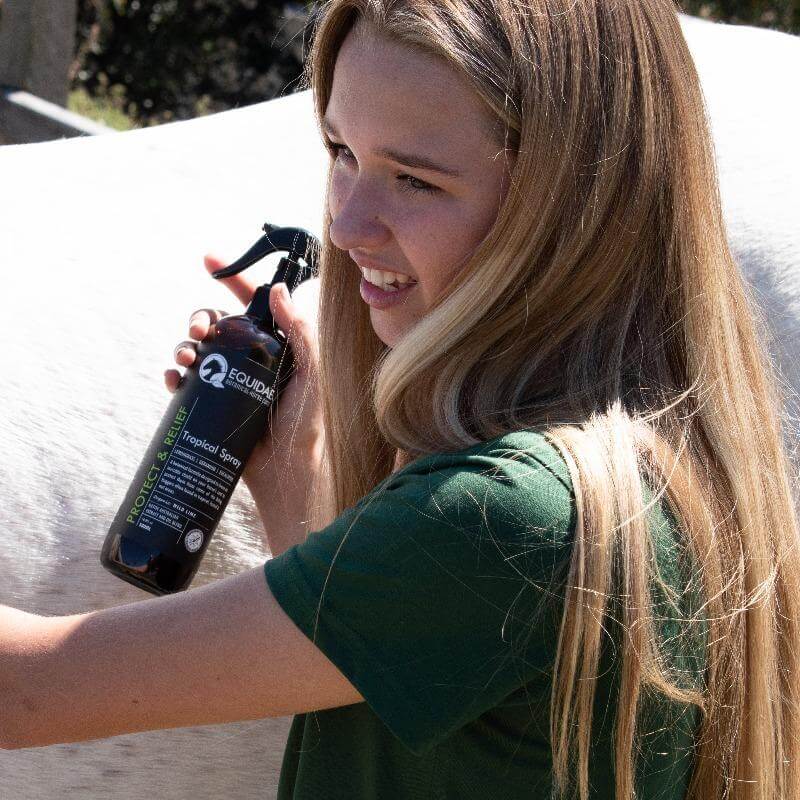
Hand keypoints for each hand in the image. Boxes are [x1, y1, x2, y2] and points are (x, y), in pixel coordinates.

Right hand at [163, 254, 323, 490]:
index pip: (253, 305)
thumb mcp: (312, 374)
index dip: (233, 278)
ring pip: (197, 350)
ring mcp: (228, 382)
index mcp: (275, 347)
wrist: (286, 472)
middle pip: (217, 325)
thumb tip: (280, 290)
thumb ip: (301, 332)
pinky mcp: (211, 405)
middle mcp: (250, 359)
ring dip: (183, 345)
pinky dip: (174, 376)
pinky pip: (185, 383)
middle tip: (200, 332)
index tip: (210, 259)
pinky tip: (174, 379)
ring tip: (186, 359)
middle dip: (201, 319)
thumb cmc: (307, 424)